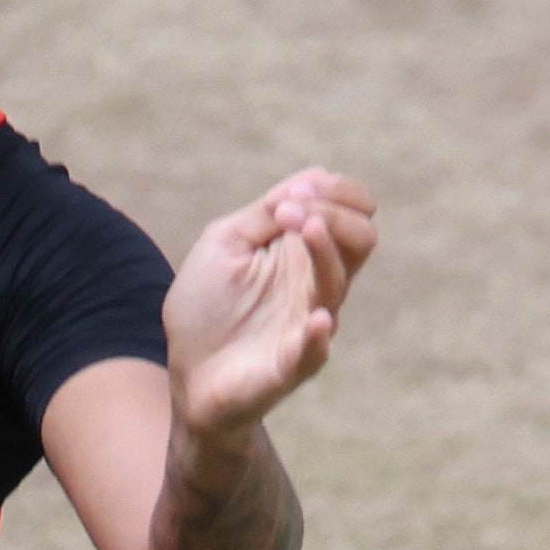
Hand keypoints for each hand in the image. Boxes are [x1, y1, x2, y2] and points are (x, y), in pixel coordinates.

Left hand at [161, 169, 377, 434]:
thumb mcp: (226, 242)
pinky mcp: (292, 364)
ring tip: (302, 225)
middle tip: (290, 210)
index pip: (353, 212)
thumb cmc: (208, 307)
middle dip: (334, 213)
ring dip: (324, 248)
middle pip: (361, 240)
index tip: (294, 193)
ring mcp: (308, 323)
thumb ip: (265, 211)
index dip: (337, 192)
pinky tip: (317, 319)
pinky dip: (317, 334)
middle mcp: (316, 284)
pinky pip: (316, 350)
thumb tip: (315, 175)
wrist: (188, 374)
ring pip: (338, 282)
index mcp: (304, 252)